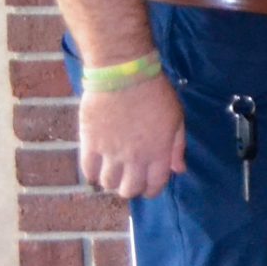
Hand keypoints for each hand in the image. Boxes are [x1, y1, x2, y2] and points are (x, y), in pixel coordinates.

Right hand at [80, 72, 184, 200]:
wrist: (124, 75)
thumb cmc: (156, 93)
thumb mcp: (176, 118)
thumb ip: (176, 147)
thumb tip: (178, 170)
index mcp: (158, 152)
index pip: (154, 185)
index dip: (152, 190)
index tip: (149, 186)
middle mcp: (134, 158)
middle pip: (129, 190)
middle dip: (131, 188)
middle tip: (130, 179)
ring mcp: (110, 153)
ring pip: (108, 184)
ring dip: (112, 182)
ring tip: (114, 172)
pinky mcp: (89, 144)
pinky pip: (88, 170)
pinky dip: (92, 174)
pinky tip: (97, 166)